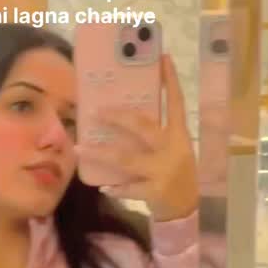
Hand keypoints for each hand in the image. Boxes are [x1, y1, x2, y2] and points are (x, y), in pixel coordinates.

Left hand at [75, 54, 198, 221]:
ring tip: (80, 148)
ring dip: (100, 154)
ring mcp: (163, 171)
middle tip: (96, 111)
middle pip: (143, 127)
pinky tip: (103, 186)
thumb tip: (124, 114)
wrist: (187, 209)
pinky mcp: (155, 192)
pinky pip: (129, 188)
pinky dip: (116, 188)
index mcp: (179, 136)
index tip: (163, 58)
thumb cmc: (175, 174)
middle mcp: (172, 149)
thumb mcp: (173, 150)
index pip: (177, 103)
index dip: (171, 81)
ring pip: (126, 159)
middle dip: (118, 118)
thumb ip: (156, 134)